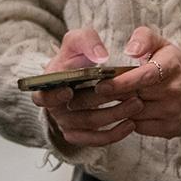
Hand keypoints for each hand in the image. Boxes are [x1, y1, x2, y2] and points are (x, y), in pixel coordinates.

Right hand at [33, 28, 136, 146]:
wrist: (82, 73)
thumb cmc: (77, 55)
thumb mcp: (78, 40)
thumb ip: (87, 41)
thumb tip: (101, 56)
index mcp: (47, 87)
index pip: (42, 97)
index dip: (53, 96)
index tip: (68, 90)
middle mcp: (55, 108)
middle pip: (75, 112)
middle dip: (101, 102)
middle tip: (126, 93)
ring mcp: (68, 123)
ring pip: (90, 125)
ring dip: (114, 115)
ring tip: (137, 103)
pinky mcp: (83, 135)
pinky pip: (97, 140)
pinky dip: (115, 134)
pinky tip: (131, 124)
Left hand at [52, 27, 180, 141]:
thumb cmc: (170, 63)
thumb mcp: (160, 43)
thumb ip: (144, 38)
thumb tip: (130, 50)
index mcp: (172, 66)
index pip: (146, 76)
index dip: (122, 82)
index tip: (101, 84)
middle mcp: (175, 91)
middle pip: (136, 96)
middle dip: (110, 96)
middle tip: (86, 96)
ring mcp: (174, 112)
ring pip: (136, 114)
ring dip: (115, 110)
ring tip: (96, 104)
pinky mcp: (171, 128)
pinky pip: (141, 128)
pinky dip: (126, 122)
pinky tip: (115, 113)